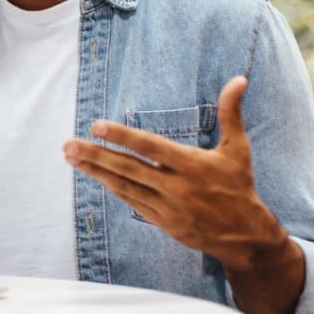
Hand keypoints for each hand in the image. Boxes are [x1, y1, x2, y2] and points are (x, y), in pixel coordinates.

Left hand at [63, 76, 304, 313]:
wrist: (245, 234)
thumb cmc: (240, 186)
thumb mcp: (239, 149)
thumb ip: (231, 113)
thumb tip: (238, 79)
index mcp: (192, 165)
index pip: (149, 147)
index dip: (122, 136)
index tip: (96, 126)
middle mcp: (177, 187)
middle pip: (128, 168)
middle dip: (96, 155)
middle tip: (68, 144)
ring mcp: (167, 207)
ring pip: (124, 186)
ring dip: (96, 172)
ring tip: (71, 157)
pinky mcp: (162, 223)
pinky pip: (131, 202)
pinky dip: (112, 188)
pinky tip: (94, 175)